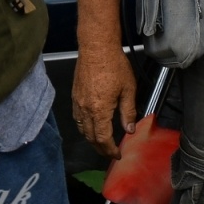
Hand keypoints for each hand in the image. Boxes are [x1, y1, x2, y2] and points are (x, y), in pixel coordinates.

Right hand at [72, 43, 136, 158]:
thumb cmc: (114, 66)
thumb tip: (129, 129)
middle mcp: (85, 110)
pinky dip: (84, 127)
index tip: (116, 155)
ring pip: (82, 129)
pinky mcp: (74, 96)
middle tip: (109, 152)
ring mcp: (77, 103)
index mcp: (99, 111)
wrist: (96, 48)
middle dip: (100, 148)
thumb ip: (128, 112)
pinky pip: (77, 118)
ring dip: (91, 139)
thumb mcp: (128, 89)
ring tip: (101, 142)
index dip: (109, 149)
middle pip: (90, 137)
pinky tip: (91, 126)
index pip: (103, 138)